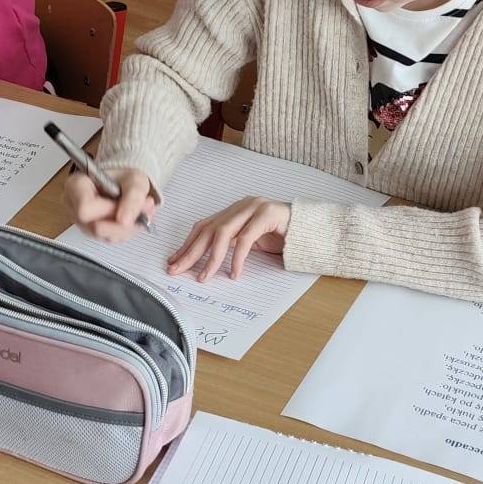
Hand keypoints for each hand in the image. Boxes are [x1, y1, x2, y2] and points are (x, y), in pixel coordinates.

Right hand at [62, 167, 157, 244]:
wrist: (124, 182)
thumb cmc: (124, 177)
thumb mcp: (134, 179)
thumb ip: (132, 197)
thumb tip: (125, 221)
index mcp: (76, 186)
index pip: (85, 208)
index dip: (109, 209)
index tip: (125, 201)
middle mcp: (74, 207)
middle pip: (95, 227)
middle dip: (123, 221)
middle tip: (144, 206)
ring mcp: (82, 222)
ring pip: (105, 236)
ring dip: (129, 227)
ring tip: (142, 210)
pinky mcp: (92, 233)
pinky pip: (111, 239)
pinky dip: (127, 230)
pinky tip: (133, 217)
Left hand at [167, 196, 289, 282]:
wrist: (309, 228)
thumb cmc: (279, 236)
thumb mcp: (250, 242)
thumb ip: (230, 245)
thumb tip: (204, 263)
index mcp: (234, 210)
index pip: (204, 226)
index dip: (187, 244)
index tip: (173, 261)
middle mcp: (241, 206)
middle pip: (208, 229)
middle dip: (190, 251)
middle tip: (176, 269)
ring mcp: (254, 207)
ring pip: (224, 232)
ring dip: (211, 258)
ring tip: (204, 277)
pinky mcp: (268, 215)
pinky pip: (246, 238)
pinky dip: (237, 258)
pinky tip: (233, 273)